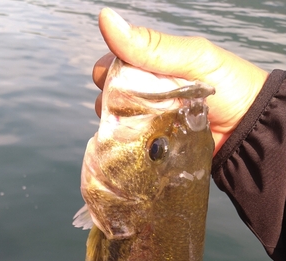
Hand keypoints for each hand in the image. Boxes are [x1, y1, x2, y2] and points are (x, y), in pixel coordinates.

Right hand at [93, 8, 268, 154]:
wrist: (248, 128)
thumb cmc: (228, 85)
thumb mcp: (192, 59)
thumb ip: (152, 46)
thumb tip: (107, 19)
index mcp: (151, 66)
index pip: (112, 66)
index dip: (108, 73)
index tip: (112, 82)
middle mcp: (146, 93)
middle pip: (110, 97)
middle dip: (111, 102)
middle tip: (131, 108)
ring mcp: (149, 121)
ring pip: (117, 124)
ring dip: (120, 127)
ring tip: (139, 130)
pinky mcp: (154, 146)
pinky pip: (131, 147)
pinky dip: (127, 146)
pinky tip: (136, 146)